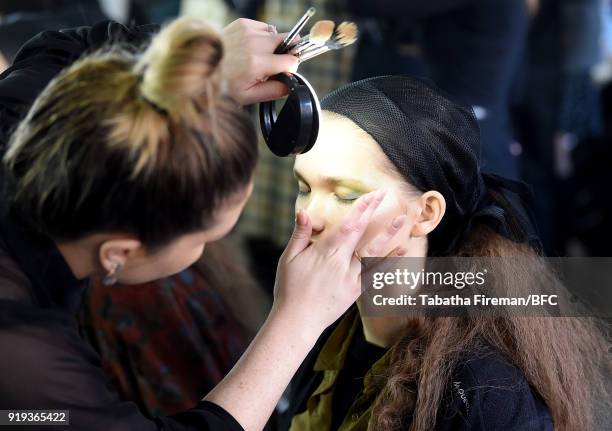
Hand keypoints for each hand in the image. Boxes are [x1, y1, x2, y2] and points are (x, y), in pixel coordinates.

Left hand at [221, 18, 298, 104]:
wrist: (203, 66)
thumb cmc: (224, 83)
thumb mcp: (249, 96)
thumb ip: (274, 91)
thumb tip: (290, 85)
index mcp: (256, 63)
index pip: (291, 60)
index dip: (291, 68)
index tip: (285, 72)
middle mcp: (254, 43)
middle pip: (288, 41)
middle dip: (286, 53)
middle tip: (274, 64)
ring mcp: (248, 31)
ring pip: (277, 34)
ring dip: (273, 46)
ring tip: (259, 57)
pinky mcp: (243, 23)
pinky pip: (264, 28)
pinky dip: (262, 37)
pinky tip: (251, 47)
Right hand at [272, 190, 405, 337]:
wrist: (297, 321)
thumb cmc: (289, 289)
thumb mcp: (288, 259)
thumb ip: (299, 234)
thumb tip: (303, 211)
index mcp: (324, 253)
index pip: (346, 226)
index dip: (360, 209)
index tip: (370, 195)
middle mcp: (341, 264)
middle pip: (361, 233)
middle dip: (373, 211)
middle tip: (384, 194)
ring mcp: (352, 278)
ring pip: (374, 253)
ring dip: (389, 235)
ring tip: (402, 220)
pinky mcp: (357, 291)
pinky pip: (377, 273)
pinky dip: (390, 261)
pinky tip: (401, 250)